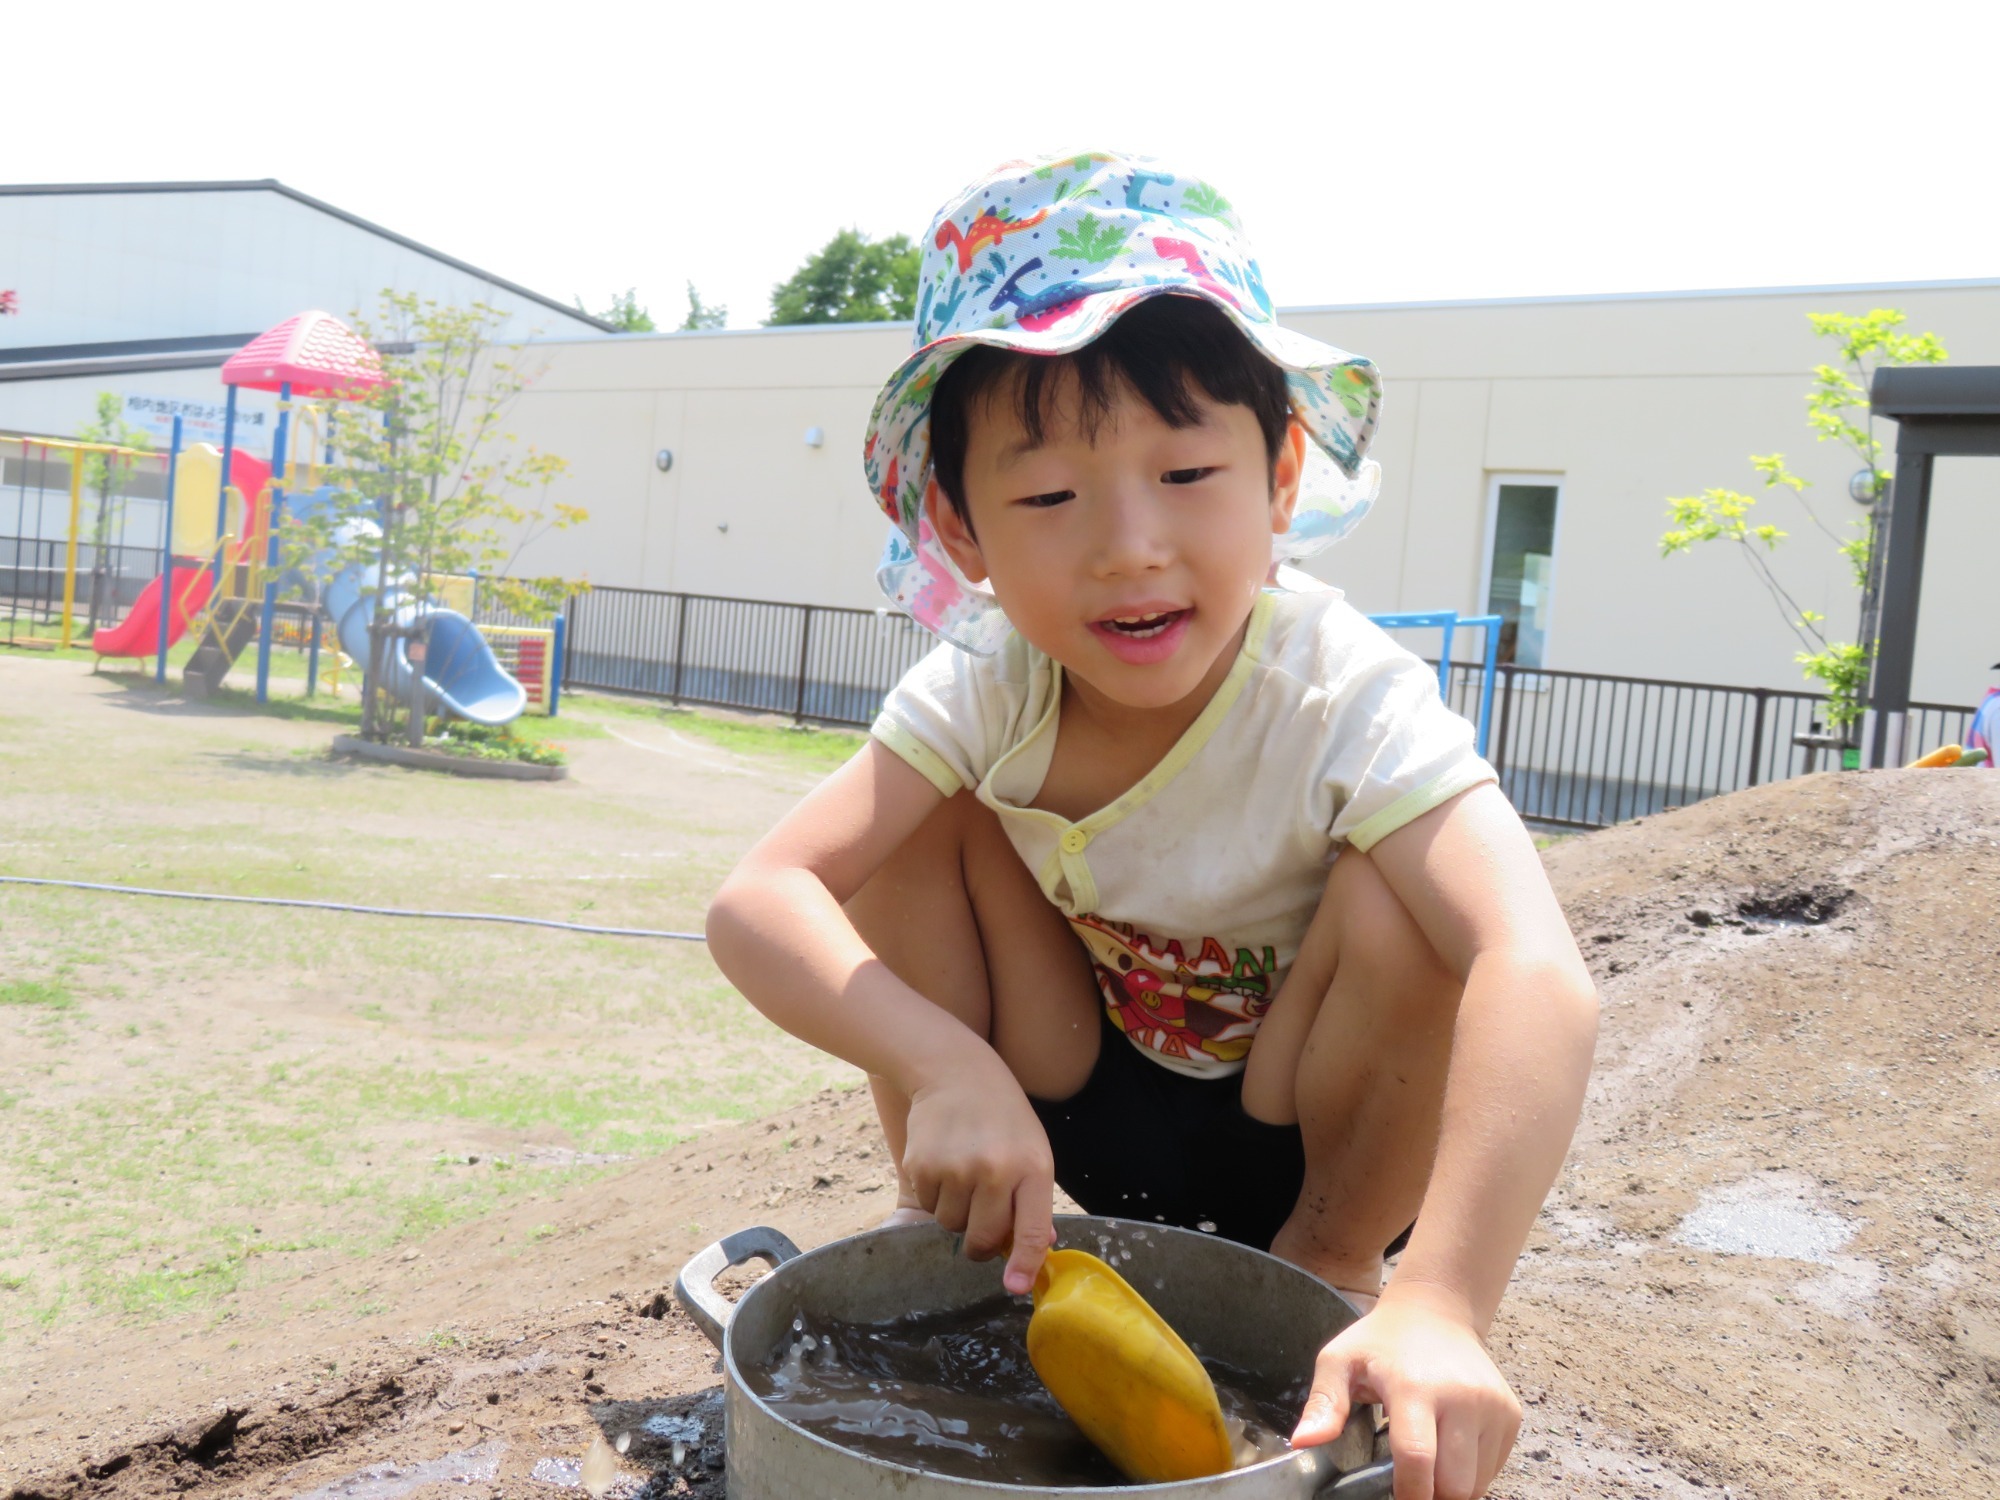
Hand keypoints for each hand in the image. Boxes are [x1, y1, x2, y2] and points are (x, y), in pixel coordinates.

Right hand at [901, 1054, 1055, 1294]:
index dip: (1023, 1265)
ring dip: (956, 1214)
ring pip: (952, 1226)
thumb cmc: (1003, 1117)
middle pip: (983, 1239)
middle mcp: (994, 1170)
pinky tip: (944, 1164)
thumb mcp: (1033, 1150)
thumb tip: (1040, 1248)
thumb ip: (1035, 1201)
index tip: (1015, 1288)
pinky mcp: (922, 1166)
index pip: (1031, 1231)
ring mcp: (955, 1168)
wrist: (956, 1071)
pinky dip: (935, 1196)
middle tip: (982, 1222)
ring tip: (964, 1176)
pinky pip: (928, 1207)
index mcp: (1032, 1168)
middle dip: (981, 1243)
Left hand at [1291, 1282, 1521, 1499]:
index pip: (1417, 1460)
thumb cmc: (1382, 1339)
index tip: (1394, 1498)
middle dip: (1428, 1495)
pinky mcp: (1511, 1415)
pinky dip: (1471, 1474)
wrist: (1436, 1311)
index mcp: (1416, 1387)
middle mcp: (1463, 1397)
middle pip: (1452, 1483)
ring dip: (1450, 1487)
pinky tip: (1448, 1449)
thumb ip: (1323, 1403)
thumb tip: (1303, 1442)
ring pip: (1476, 1483)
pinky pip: (1494, 1468)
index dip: (1407, 1494)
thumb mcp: (1340, 1360)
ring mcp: (1493, 1407)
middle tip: (1407, 1482)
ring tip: (1426, 1462)